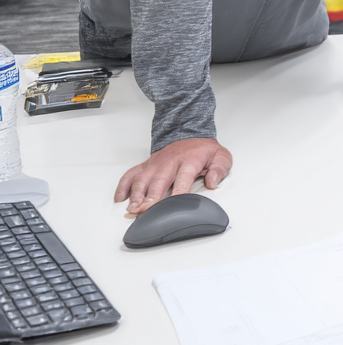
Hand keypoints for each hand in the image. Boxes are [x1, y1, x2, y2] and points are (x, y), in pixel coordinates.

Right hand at [114, 138, 232, 214]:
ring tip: (133, 209)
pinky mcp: (146, 165)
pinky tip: (120, 199)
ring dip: (136, 194)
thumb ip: (219, 169)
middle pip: (159, 181)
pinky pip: (130, 174)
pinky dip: (123, 186)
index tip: (175, 203)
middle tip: (145, 210)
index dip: (179, 191)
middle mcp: (169, 162)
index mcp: (190, 160)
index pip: (184, 177)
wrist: (189, 134)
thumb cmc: (204, 150)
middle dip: (151, 196)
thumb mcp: (220, 156)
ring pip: (142, 178)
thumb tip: (213, 182)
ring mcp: (155, 164)